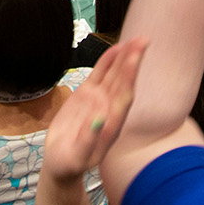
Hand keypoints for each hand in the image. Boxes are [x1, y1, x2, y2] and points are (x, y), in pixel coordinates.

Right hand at [43, 38, 147, 184]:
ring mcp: (100, 100)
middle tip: (142, 40)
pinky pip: (100, 75)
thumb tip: (100, 120)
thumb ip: (89, 140)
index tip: (135, 58)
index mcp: (111, 124)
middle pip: (123, 81)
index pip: (123, 96)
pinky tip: (115, 49)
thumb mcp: (77, 157)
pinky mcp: (88, 95)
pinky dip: (107, 61)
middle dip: (132, 61)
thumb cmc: (69, 164)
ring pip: (114, 75)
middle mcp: (110, 109)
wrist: (61, 164)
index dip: (129, 76)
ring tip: (134, 39)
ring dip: (124, 58)